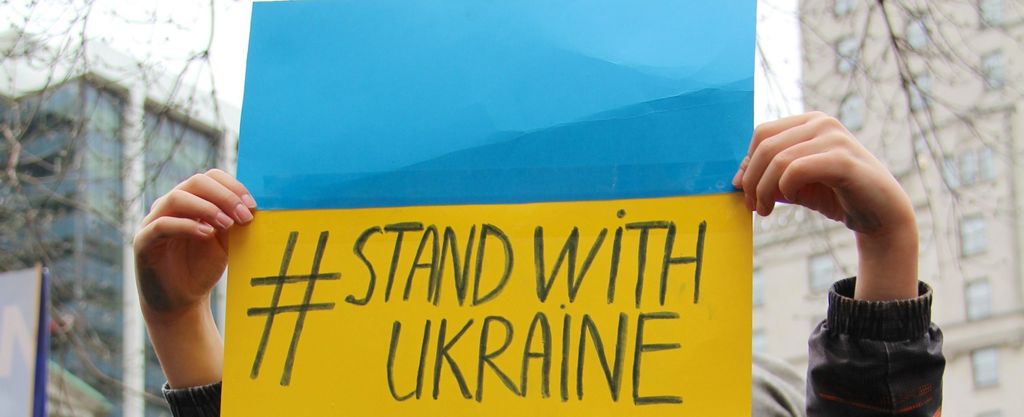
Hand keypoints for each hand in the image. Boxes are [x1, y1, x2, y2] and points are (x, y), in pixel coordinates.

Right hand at [133, 168, 255, 386]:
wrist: (182, 300)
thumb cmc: (203, 268)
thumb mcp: (224, 242)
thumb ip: (233, 222)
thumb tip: (252, 205)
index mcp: (191, 200)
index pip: (209, 178)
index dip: (232, 186)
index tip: (252, 205)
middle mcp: (170, 205)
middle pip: (195, 183)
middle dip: (224, 196)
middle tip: (244, 215)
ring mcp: (153, 221)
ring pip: (177, 198)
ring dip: (207, 208)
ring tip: (228, 223)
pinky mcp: (142, 241)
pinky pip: (162, 225)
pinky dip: (187, 225)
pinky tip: (207, 234)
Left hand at [734, 112, 917, 300]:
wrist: (880, 215)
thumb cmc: (836, 196)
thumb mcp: (795, 184)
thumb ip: (769, 176)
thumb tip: (737, 178)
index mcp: (809, 122)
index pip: (762, 134)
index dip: (748, 164)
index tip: (746, 193)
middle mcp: (822, 123)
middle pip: (765, 145)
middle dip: (752, 180)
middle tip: (754, 207)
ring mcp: (834, 137)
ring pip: (777, 159)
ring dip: (764, 190)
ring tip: (765, 210)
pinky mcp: (843, 159)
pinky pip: (796, 169)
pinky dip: (785, 187)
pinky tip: (790, 200)